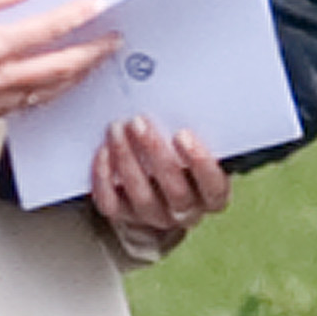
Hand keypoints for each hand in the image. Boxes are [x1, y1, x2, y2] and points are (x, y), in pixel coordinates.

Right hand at [0, 0, 113, 129]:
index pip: (50, 29)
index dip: (79, 16)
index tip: (98, 7)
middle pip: (60, 67)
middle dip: (92, 53)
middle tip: (111, 42)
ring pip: (47, 92)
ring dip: (74, 76)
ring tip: (92, 62)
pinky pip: (25, 106)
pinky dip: (45, 92)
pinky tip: (57, 82)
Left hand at [90, 117, 231, 251]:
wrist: (158, 185)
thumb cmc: (184, 154)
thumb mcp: (198, 146)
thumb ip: (200, 132)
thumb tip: (186, 98)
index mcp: (212, 197)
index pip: (213, 187)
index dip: (200, 163)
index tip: (182, 134)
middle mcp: (186, 213)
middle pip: (175, 191)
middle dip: (154, 153)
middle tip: (138, 121)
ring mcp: (155, 217)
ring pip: (142, 197)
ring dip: (126, 159)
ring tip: (117, 128)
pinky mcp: (126, 217)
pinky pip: (112, 204)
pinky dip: (104, 178)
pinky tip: (103, 151)